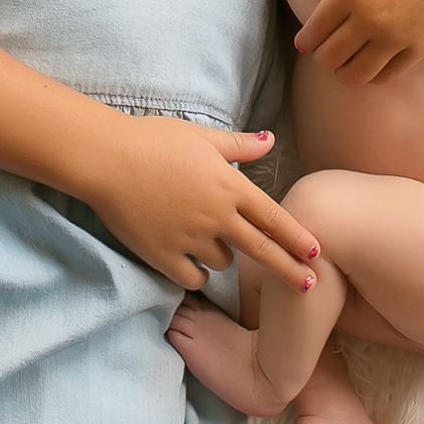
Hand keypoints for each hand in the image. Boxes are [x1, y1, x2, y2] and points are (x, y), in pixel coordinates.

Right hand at [84, 116, 320, 296]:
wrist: (106, 159)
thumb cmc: (154, 141)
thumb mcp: (202, 137)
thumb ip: (239, 146)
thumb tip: (270, 140)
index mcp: (229, 186)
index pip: (274, 219)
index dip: (298, 238)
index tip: (317, 253)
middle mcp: (217, 216)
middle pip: (262, 251)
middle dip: (290, 271)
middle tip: (310, 286)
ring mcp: (191, 239)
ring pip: (223, 262)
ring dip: (224, 257)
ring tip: (209, 241)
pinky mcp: (164, 256)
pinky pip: (192, 278)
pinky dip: (196, 274)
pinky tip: (192, 264)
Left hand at [292, 0, 423, 83]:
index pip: (315, 30)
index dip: (306, 40)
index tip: (306, 42)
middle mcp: (369, 18)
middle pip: (329, 57)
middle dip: (323, 57)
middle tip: (326, 51)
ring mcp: (395, 37)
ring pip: (355, 74)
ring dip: (345, 71)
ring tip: (347, 62)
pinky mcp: (419, 49)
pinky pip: (386, 75)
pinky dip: (374, 74)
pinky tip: (373, 63)